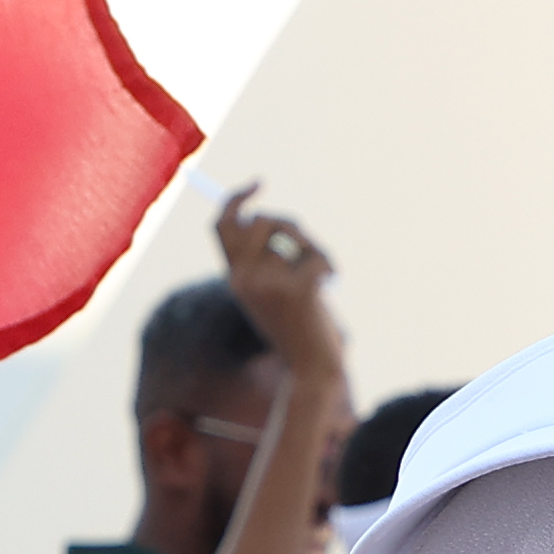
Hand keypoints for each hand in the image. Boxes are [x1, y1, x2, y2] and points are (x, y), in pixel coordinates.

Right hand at [212, 184, 348, 394]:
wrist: (311, 368)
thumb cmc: (298, 331)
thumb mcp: (274, 292)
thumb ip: (266, 259)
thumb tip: (269, 218)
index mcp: (235, 278)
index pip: (222, 224)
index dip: (237, 198)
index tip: (259, 184)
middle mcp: (244, 278)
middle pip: (260, 220)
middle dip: (287, 223)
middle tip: (306, 242)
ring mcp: (269, 282)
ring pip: (293, 235)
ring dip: (313, 248)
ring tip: (321, 275)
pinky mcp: (297, 287)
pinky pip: (318, 256)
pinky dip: (330, 267)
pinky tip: (330, 292)